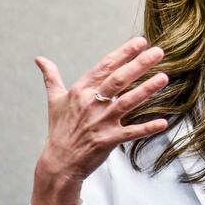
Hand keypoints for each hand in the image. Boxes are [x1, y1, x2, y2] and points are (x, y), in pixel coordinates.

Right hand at [29, 37, 168, 204]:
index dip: (123, 53)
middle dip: (139, 64)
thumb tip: (39, 59)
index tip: (140, 41)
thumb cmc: (60, 129)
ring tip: (164, 77)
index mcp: (81, 91)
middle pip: (119, 80)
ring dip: (146, 89)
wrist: (58, 162)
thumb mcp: (55, 101)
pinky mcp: (108, 140)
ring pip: (127, 102)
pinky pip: (131, 132)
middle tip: (158, 52)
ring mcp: (101, 122)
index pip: (105, 67)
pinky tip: (163, 122)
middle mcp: (91, 104)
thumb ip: (51, 77)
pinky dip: (147, 128)